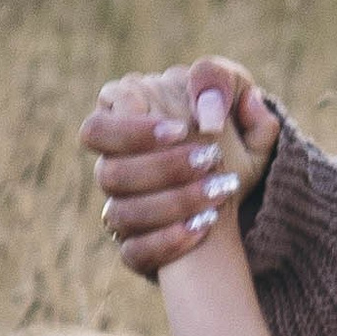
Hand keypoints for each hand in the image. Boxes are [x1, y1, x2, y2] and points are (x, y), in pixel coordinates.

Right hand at [83, 59, 281, 279]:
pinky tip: (204, 226)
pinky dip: (169, 242)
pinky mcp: (137, 248)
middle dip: (161, 168)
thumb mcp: (234, 99)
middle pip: (107, 174)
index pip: (97, 131)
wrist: (239, 180)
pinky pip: (135, 252)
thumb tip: (208, 111)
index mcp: (122, 131)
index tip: (181, 129)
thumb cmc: (227, 128)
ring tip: (220, 191)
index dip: (132, 132)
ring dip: (173, 203)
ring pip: (121, 215)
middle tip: (209, 158)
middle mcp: (113, 170)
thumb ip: (223, 83)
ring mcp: (121, 211)